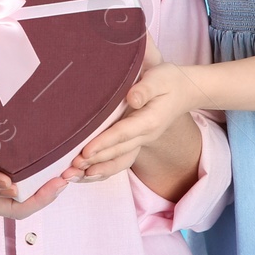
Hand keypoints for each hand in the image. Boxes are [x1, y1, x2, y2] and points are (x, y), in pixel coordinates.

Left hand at [69, 56, 193, 182]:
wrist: (184, 91)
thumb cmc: (168, 80)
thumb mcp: (160, 78)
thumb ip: (145, 88)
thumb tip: (132, 98)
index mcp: (149, 121)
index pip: (122, 134)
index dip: (103, 143)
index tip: (85, 152)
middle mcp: (145, 135)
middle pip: (117, 153)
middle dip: (93, 162)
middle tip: (69, 170)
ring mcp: (140, 141)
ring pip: (117, 162)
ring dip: (95, 171)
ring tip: (72, 177)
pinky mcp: (135, 142)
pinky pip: (119, 160)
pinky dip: (102, 169)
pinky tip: (85, 175)